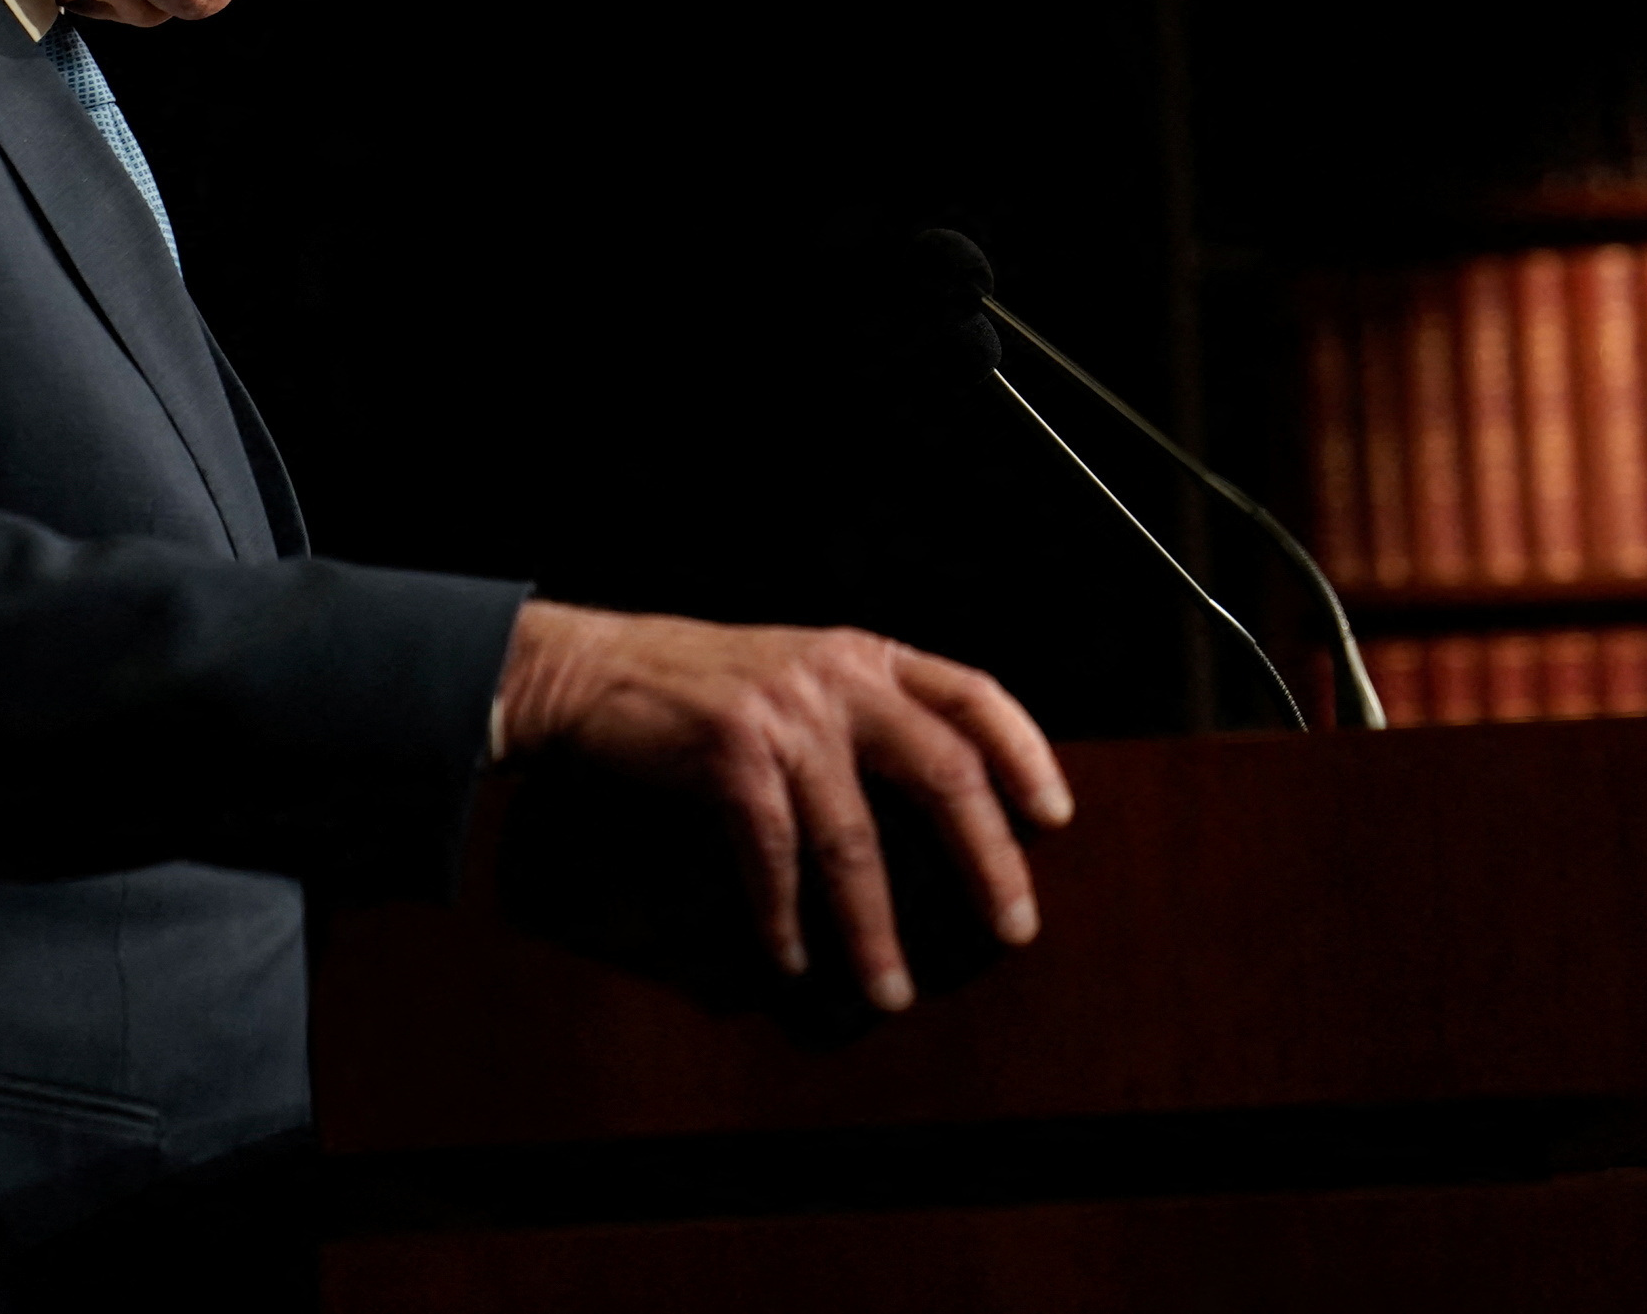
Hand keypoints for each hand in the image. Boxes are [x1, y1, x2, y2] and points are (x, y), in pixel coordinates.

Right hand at [490, 602, 1073, 1012]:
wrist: (591, 669)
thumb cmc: (699, 688)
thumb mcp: (800, 674)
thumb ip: (866, 713)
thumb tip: (944, 794)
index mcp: (865, 656)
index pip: (974, 694)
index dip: (1026, 753)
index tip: (1056, 817)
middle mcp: (837, 676)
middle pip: (944, 770)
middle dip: (987, 859)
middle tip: (1013, 928)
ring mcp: (783, 713)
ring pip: (855, 838)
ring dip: (875, 928)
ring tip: (891, 990)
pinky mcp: (726, 753)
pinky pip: (773, 856)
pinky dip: (784, 919)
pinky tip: (791, 963)